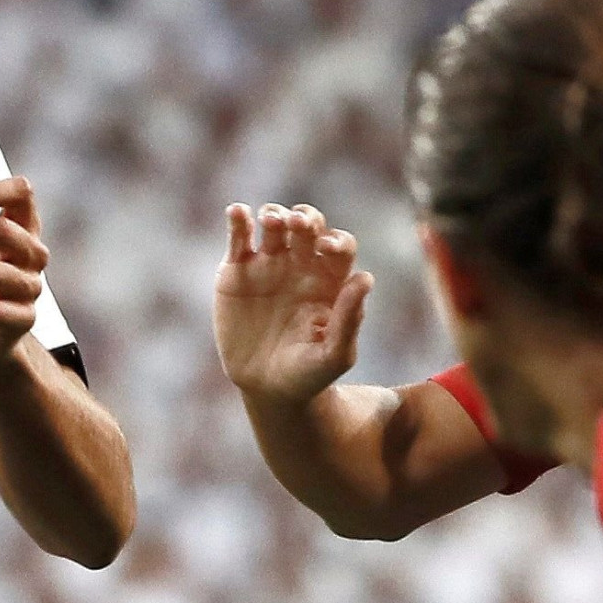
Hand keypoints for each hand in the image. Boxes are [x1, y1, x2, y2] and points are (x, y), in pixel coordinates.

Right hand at [213, 202, 371, 403]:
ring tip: (271, 221)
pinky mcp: (236, 270)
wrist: (266, 389)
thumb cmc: (309, 375)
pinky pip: (238, 237)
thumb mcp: (334, 355)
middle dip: (306, 218)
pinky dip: (238, 219)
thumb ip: (350, 319)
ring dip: (275, 213)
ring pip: (274, 222)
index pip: (340, 245)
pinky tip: (238, 213)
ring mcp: (268, 264)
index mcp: (330, 279)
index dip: (337, 240)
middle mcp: (301, 265)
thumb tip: (366, 278)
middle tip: (298, 225)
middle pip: (308, 225)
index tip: (327, 248)